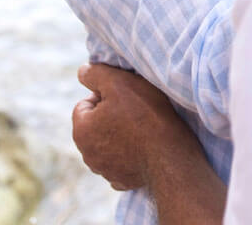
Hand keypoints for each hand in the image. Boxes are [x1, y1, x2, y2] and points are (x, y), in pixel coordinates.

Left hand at [72, 63, 197, 192]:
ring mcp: (104, 170)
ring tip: (142, 128)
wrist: (170, 155)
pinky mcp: (121, 181)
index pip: (85, 103)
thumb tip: (82, 71)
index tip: (126, 97)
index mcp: (81, 130)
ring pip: (107, 143)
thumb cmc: (146, 115)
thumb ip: (96, 74)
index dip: (105, 95)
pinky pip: (121, 161)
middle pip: (95, 125)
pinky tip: (145, 147)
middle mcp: (86, 154)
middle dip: (110, 116)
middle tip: (135, 111)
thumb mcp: (120, 83)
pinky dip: (129, 154)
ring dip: (119, 135)